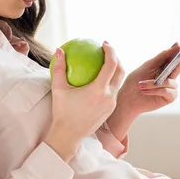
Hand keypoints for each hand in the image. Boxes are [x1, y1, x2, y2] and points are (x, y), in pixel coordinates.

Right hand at [45, 42, 125, 160]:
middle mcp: (109, 97)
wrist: (69, 135)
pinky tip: (100, 78)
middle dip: (117, 58)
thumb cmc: (62, 112)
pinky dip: (110, 81)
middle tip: (107, 50)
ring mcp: (112, 104)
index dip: (111, 51)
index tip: (104, 43)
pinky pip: (114, 91)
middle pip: (121, 71)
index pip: (111, 65)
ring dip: (116, 70)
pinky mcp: (110, 109)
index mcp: (98, 90)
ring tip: (105, 62)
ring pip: (119, 82)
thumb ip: (59, 68)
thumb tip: (59, 50)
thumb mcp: (58, 89)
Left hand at [108, 43, 179, 137]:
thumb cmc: (135, 81)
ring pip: (170, 81)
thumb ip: (162, 57)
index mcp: (164, 66)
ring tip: (140, 85)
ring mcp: (171, 87)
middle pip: (179, 67)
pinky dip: (155, 90)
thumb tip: (177, 46)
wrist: (127, 99)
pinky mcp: (170, 97)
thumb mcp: (148, 66)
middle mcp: (169, 75)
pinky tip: (144, 91)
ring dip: (154, 83)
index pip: (175, 57)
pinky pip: (167, 91)